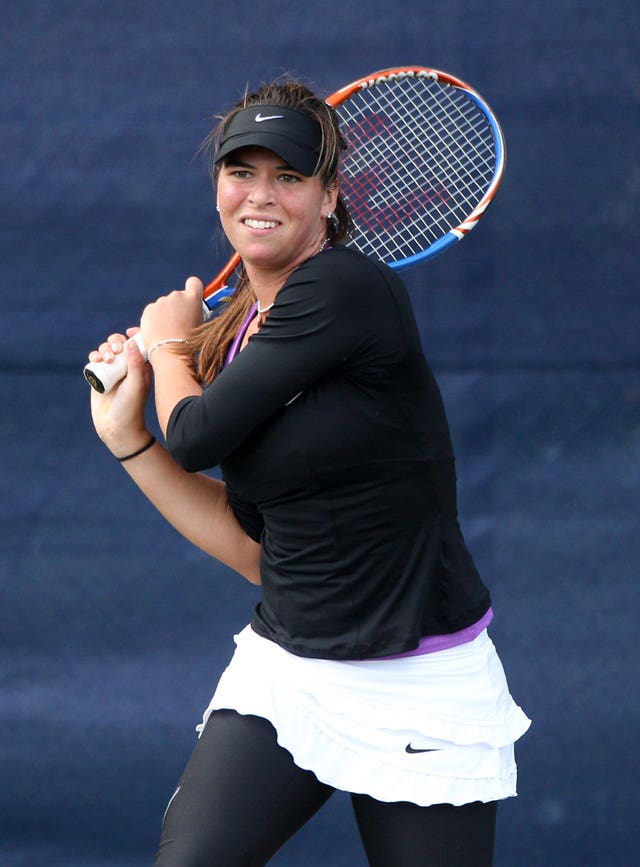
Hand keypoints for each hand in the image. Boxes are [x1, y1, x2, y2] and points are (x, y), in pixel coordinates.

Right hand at [89, 335, 151, 455]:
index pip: (138, 344)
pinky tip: (94, 360)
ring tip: (105, 359)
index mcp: (142, 367)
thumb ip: (135, 364)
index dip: (134, 335)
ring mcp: (113, 371)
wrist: (116, 429)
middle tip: (115, 350)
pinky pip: (95, 360)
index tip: (129, 333)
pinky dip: (94, 356)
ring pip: (107, 350)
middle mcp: (128, 367)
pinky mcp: (100, 377)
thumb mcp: (136, 385)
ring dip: (104, 349)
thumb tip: (130, 342)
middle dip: (115, 342)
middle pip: (120, 344)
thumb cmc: (131, 408)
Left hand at [139, 276, 203, 348]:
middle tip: (178, 325)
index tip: (191, 299)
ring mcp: (162, 302)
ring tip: (167, 332)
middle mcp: (177, 296)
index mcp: (193, 298)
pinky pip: (152, 312)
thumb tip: (186, 313)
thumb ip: (192, 313)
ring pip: (163, 305)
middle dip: (176, 308)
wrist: (171, 353)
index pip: (194, 283)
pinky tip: (157, 332)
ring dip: (164, 315)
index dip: (193, 289)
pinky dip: (153, 320)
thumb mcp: (199, 325)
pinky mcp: (149, 309)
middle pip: (177, 297)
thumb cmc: (189, 343)